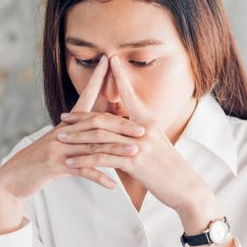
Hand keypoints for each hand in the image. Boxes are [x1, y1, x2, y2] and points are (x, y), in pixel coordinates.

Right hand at [0, 55, 144, 199]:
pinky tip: (113, 184)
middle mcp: (62, 131)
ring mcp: (58, 148)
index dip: (96, 79)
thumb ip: (79, 133)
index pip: (84, 96)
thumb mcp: (60, 142)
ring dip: (115, 150)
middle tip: (142, 129)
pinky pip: (81, 170)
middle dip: (121, 126)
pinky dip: (98, 176)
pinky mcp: (54, 166)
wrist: (14, 177)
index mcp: (66, 124)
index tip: (108, 62)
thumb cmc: (41, 160)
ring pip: (92, 146)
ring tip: (134, 152)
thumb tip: (101, 126)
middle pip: (96, 123)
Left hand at [59, 54, 208, 216]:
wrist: (185, 186)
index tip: (109, 60)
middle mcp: (143, 129)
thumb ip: (141, 133)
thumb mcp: (157, 143)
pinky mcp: (133, 163)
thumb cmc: (170, 167)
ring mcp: (138, 146)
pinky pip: (102, 158)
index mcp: (148, 121)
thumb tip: (128, 128)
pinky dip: (84, 160)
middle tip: (63, 116)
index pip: (130, 94)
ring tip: (61, 139)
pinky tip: (71, 163)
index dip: (119, 76)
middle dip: (81, 117)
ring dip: (77, 138)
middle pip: (104, 118)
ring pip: (99, 137)